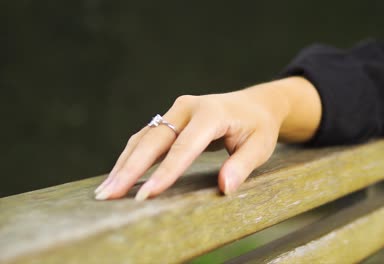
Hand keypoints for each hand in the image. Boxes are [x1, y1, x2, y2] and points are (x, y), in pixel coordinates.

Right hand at [94, 77, 321, 200]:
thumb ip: (242, 165)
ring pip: (143, 138)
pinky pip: (146, 138)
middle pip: (153, 140)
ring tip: (105, 191)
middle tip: (108, 195)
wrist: (254, 104)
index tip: (146, 196)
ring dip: (124, 164)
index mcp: (211, 113)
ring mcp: (176, 111)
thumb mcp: (260, 145)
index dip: (164, 173)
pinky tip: (119, 175)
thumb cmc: (258, 127)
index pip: (184, 148)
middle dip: (130, 169)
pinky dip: (131, 157)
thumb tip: (225, 188)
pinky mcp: (170, 118)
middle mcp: (188, 108)